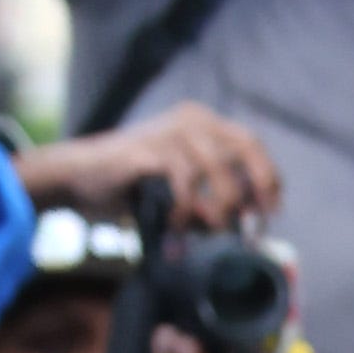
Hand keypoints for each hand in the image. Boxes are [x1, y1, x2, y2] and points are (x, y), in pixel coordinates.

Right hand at [13, 103, 282, 231]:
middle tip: (250, 227)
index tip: (270, 213)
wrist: (83, 176)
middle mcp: (191, 119)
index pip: (251, 144)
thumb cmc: (133, 185)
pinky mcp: (149, 149)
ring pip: (219, 170)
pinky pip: (184, 181)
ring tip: (207, 232)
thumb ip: (211, 200)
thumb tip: (244, 223)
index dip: (268, 179)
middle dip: (254, 190)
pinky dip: (186, 211)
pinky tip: (175, 226)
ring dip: (219, 210)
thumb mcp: (181, 190)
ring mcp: (170, 131)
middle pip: (246, 147)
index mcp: (202, 124)